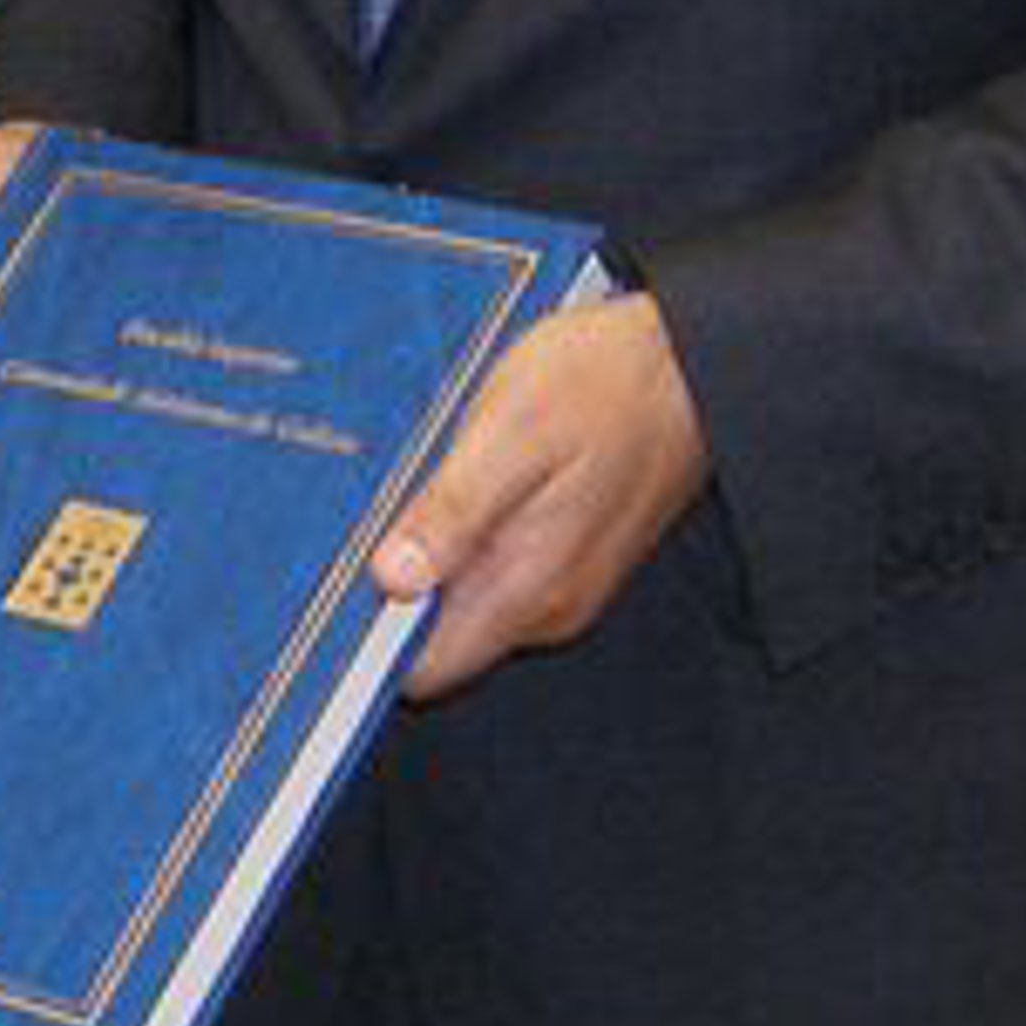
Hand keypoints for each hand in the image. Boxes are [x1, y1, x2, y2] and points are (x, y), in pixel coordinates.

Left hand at [370, 291, 709, 698]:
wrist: (695, 358)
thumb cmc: (606, 382)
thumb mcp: (515, 429)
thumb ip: (454, 511)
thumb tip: (390, 581)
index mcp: (528, 590)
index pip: (422, 668)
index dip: (369, 638)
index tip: (330, 586)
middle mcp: (550, 608)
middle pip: (441, 637)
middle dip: (396, 588)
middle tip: (370, 514)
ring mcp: (568, 585)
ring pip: (470, 600)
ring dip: (436, 555)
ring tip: (422, 481)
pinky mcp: (577, 555)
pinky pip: (502, 571)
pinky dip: (473, 537)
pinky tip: (469, 478)